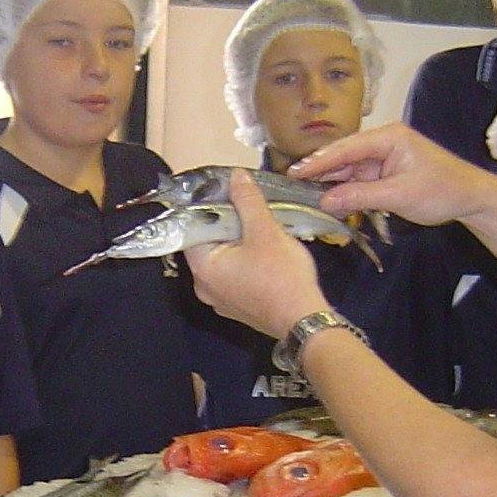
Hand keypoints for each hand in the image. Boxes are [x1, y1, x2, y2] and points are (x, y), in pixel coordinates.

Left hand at [182, 169, 328, 339]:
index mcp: (202, 268)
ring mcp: (219, 300)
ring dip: (237, 241)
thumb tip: (235, 175)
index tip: (225, 191)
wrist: (303, 320)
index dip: (208, 206)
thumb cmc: (281, 276)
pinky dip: (243, 260)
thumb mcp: (264, 230)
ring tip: (258, 224)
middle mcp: (203, 286)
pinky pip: (233, 275)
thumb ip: (247, 200)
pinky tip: (263, 250)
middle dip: (226, 222)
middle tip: (246, 204)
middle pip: (207, 243)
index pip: (192, 228)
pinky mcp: (236, 307)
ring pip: (222, 259)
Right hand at [287, 122, 496, 227]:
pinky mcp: (384, 174)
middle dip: (319, 172)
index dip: (319, 161)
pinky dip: (345, 192)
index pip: (346, 147)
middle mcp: (383, 143)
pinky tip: (328, 202)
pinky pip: (358, 182)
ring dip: (330, 185)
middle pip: (343, 157)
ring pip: (348, 171)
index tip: (295, 172)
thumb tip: (325, 201)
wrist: (470, 198)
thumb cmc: (442, 190)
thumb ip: (360, 196)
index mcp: (389, 137)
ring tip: (303, 196)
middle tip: (290, 185)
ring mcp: (383, 159)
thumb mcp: (399, 195)